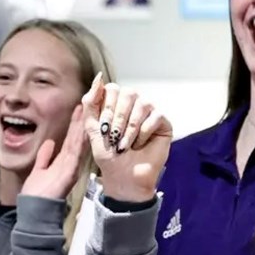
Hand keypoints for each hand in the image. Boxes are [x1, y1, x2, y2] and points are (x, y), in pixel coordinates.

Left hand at [18, 104, 86, 201]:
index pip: (71, 139)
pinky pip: (76, 153)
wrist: (36, 209)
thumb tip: (49, 143)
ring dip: (84, 126)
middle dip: (82, 120)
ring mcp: (71, 167)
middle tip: (89, 102)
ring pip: (80, 142)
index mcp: (63, 162)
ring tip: (89, 109)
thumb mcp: (39, 170)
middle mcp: (70, 163)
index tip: (80, 108)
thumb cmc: (37, 194)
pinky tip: (84, 128)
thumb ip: (44, 157)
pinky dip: (81, 140)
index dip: (75, 124)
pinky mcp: (70, 172)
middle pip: (78, 138)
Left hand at [82, 79, 171, 203]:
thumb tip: (99, 77)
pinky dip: (144, 132)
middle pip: (129, 93)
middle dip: (118, 118)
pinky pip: (156, 116)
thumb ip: (91, 103)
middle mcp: (134, 104)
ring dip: (130, 127)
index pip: (113, 89)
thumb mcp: (92, 128)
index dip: (107, 108)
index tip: (104, 129)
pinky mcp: (163, 123)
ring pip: (143, 104)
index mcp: (117, 103)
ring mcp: (150, 113)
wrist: (123, 177)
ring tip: (125, 145)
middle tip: (114, 139)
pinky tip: (140, 145)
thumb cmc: (108, 155)